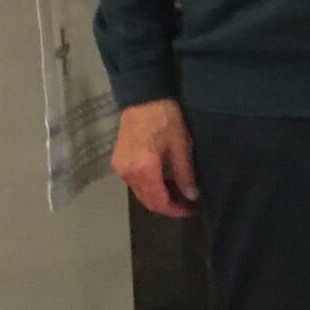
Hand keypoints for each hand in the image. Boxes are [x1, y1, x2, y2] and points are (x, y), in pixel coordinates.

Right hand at [111, 98, 199, 217]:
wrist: (143, 98)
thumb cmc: (166, 118)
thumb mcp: (181, 146)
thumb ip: (185, 174)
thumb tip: (192, 196)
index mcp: (143, 169)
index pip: (158, 201)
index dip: (175, 210)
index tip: (191, 210)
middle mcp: (127, 173)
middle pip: (147, 201)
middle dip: (168, 206)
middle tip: (188, 204)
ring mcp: (119, 168)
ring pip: (140, 193)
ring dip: (159, 196)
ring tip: (181, 192)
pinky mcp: (118, 162)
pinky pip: (135, 182)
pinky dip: (150, 186)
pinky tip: (166, 181)